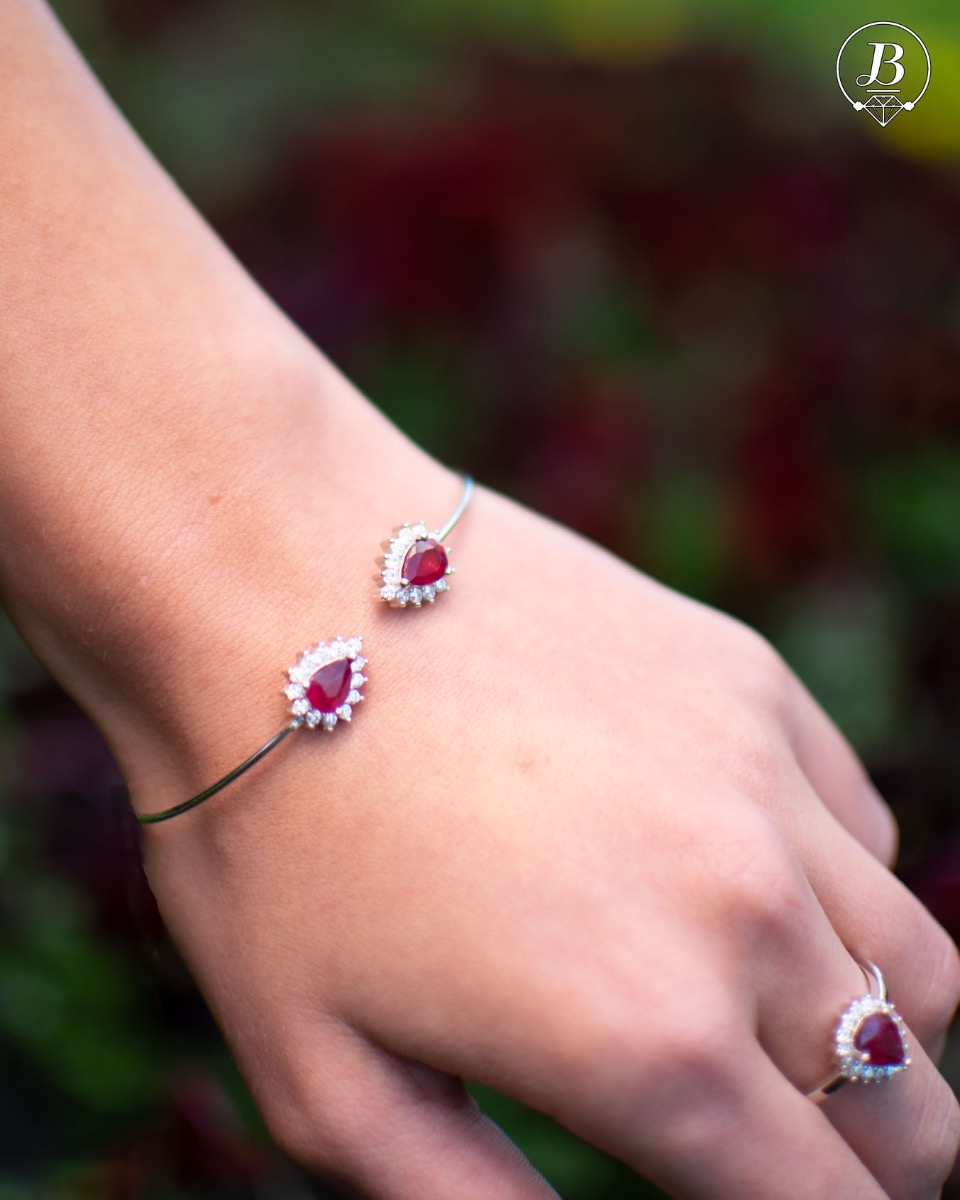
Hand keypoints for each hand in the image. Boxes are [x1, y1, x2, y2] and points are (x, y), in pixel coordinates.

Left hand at [135, 479, 959, 1199]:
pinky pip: (858, 823)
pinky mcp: (745, 681)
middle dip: (873, 1160)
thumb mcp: (323, 1077)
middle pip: (908, 1103)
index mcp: (643, 1039)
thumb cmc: (271, 836)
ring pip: (918, 966)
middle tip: (795, 1153)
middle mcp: (741, 909)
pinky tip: (741, 873)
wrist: (274, 588)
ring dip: (878, 1030)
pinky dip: (836, 885)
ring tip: (792, 1029)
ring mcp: (758, 777)